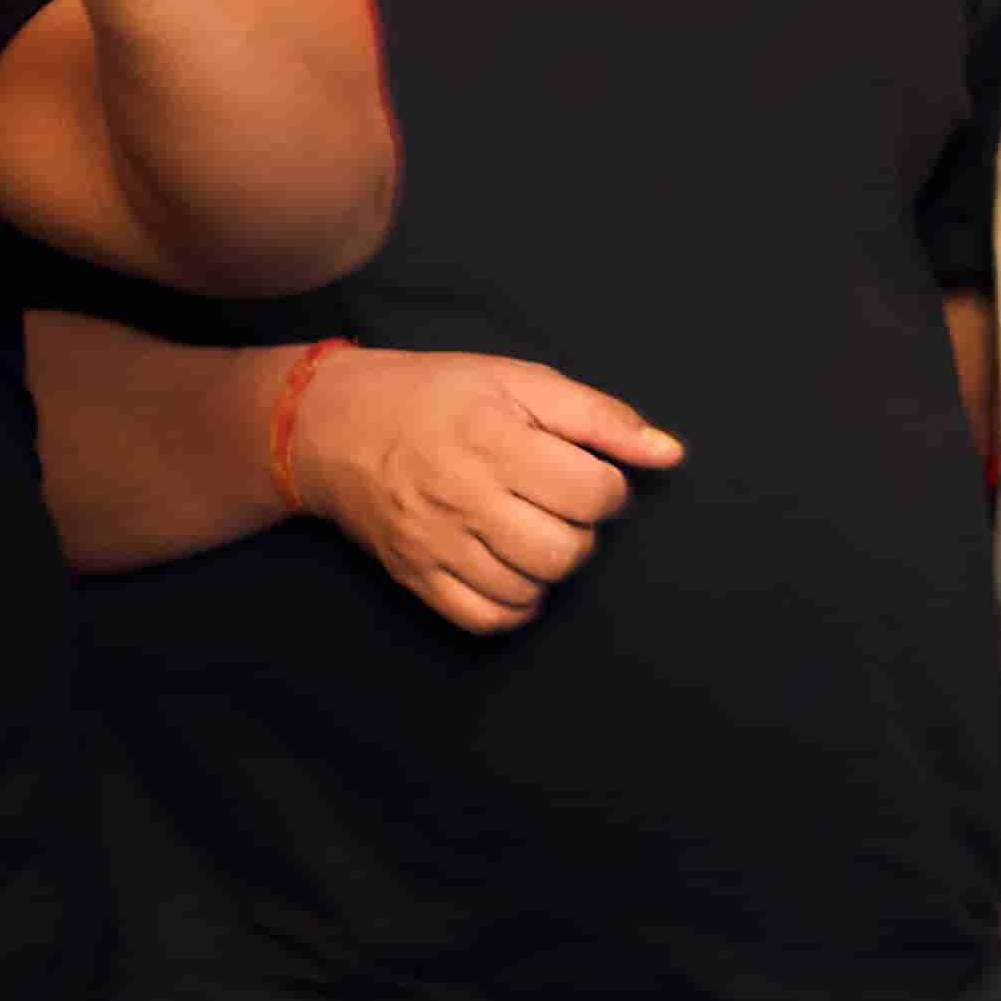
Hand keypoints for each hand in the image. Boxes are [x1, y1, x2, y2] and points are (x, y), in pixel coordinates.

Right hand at [286, 346, 684, 635]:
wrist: (330, 426)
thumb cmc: (433, 396)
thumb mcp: (516, 381)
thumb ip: (598, 417)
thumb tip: (670, 454)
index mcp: (494, 438)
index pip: (592, 492)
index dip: (607, 487)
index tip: (584, 472)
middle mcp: (463, 496)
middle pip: (565, 549)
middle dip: (580, 530)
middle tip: (557, 504)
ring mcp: (436, 543)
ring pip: (530, 587)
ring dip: (549, 566)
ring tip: (532, 532)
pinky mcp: (416, 576)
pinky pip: (485, 618)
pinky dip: (516, 606)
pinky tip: (516, 575)